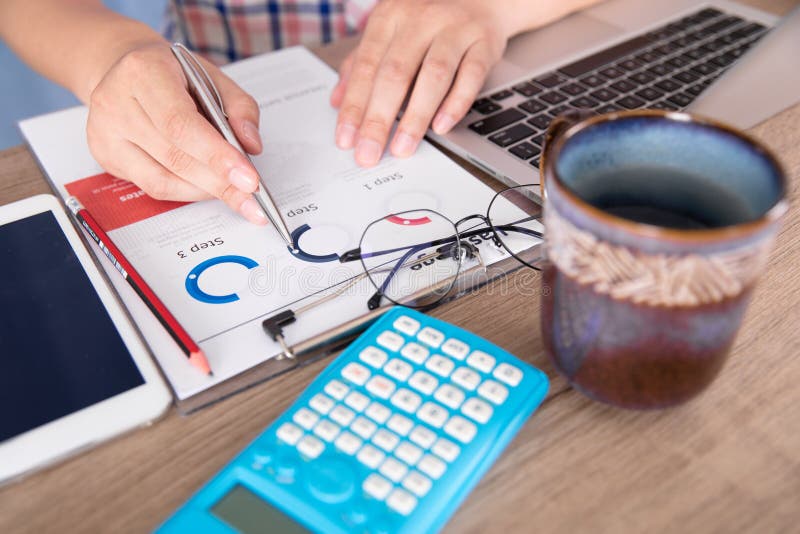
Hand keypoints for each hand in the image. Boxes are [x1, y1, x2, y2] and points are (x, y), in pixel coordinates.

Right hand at [86, 42, 267, 223]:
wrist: (124, 70)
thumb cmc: (171, 74)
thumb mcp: (212, 76)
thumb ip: (240, 107)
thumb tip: (251, 146)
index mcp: (144, 72)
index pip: (181, 123)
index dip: (217, 155)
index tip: (248, 178)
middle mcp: (115, 102)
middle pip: (174, 156)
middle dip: (219, 181)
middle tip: (250, 196)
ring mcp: (105, 132)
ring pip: (162, 179)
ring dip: (205, 191)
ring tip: (234, 193)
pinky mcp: (105, 156)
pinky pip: (152, 186)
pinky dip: (186, 192)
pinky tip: (206, 187)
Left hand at [330, 0, 513, 166]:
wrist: (480, 0)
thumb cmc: (428, 26)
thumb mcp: (390, 37)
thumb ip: (361, 66)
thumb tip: (337, 102)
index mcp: (390, 17)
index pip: (366, 67)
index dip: (354, 106)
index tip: (347, 140)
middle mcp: (421, 19)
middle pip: (396, 74)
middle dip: (379, 119)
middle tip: (370, 153)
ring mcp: (455, 29)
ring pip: (433, 75)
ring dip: (416, 117)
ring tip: (402, 147)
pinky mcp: (484, 42)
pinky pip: (471, 76)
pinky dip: (455, 104)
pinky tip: (441, 127)